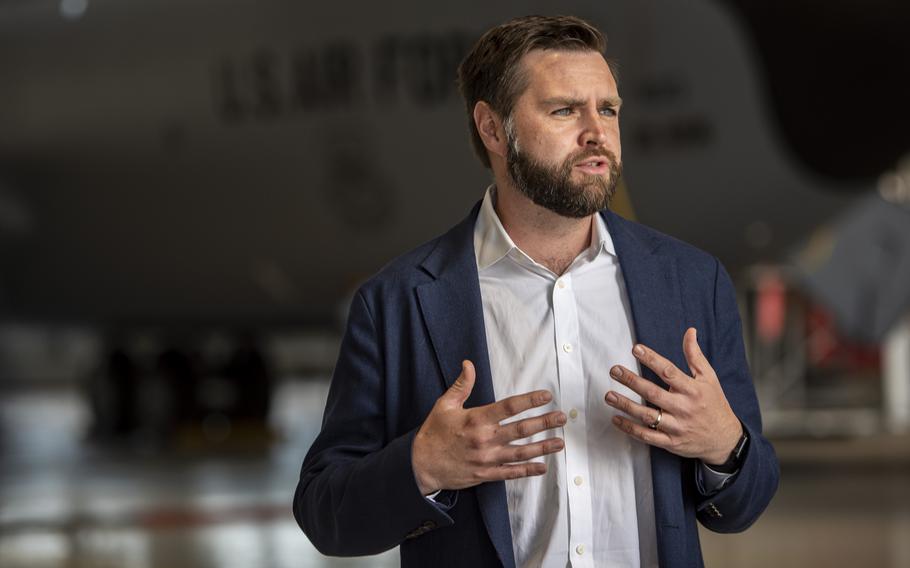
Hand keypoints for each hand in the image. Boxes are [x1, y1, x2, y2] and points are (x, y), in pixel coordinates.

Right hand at [411, 360, 565, 494]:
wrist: (421, 465)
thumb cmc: (434, 433)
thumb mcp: (445, 405)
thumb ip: (461, 385)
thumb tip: (468, 364)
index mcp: (477, 419)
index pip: (509, 407)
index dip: (530, 400)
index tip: (546, 396)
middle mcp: (485, 439)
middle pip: (521, 430)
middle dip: (544, 423)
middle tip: (562, 418)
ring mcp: (487, 459)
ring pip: (521, 452)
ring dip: (543, 447)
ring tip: (560, 442)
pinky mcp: (486, 474)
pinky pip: (511, 473)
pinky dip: (527, 470)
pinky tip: (542, 467)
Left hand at [604, 328, 741, 464]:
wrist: (725, 439)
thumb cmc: (715, 404)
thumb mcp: (709, 378)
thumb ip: (695, 355)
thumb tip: (689, 331)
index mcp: (692, 390)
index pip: (669, 371)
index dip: (651, 359)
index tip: (635, 349)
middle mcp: (684, 408)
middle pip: (653, 393)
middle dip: (632, 381)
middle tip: (614, 370)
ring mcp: (677, 426)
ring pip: (647, 416)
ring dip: (626, 405)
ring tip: (609, 395)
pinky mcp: (671, 442)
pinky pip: (647, 436)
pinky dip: (630, 429)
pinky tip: (616, 419)